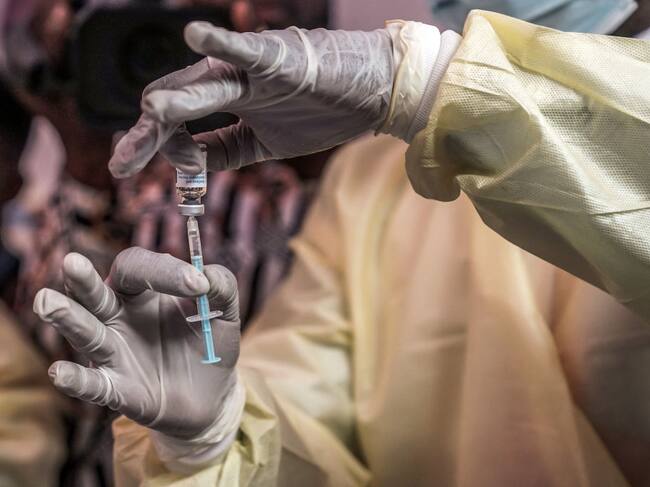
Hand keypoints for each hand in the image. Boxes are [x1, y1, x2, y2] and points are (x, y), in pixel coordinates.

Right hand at [33, 248, 240, 441]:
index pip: (139, 268)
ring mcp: (115, 353)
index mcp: (145, 293)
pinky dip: (77, 379)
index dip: (164, 270)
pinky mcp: (118, 389)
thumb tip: (207, 274)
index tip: (198, 285)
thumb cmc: (211, 343)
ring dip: (68, 318)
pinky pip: (94, 384)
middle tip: (72, 262)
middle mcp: (121, 317)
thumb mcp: (226, 313)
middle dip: (83, 280)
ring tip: (47, 301)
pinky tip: (61, 372)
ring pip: (87, 332)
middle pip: (96, 293)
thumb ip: (223, 286)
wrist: (212, 395)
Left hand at [108, 22, 395, 177]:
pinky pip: (247, 51)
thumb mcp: (265, 145)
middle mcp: (233, 86)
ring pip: (203, 84)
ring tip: (149, 114)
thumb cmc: (324, 112)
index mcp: (229, 106)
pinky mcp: (280, 59)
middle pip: (178, 106)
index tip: (137, 169)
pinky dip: (222, 45)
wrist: (372, 92)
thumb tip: (188, 166)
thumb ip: (226, 151)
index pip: (180, 127)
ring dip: (173, 100)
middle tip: (121, 163)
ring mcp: (253, 73)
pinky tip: (196, 38)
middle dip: (147, 136)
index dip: (155, 147)